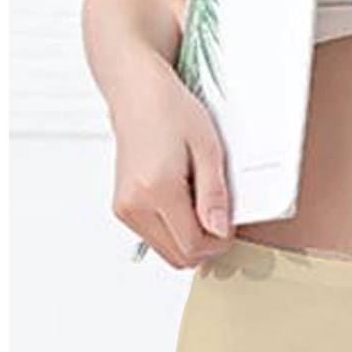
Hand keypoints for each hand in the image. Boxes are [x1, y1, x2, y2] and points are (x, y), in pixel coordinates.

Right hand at [110, 58, 235, 268]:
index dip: (219, 241)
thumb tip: (220, 232)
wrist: (138, 94)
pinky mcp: (121, 207)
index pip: (192, 245)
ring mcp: (123, 209)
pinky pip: (156, 237)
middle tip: (218, 212)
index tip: (230, 221)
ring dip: (189, 237)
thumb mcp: (208, 148)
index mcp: (155, 190)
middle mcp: (133, 205)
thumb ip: (214, 194)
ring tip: (198, 198)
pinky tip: (183, 197)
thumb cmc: (171, 111)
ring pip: (167, 251)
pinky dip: (174, 228)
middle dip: (205, 243)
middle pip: (178, 257)